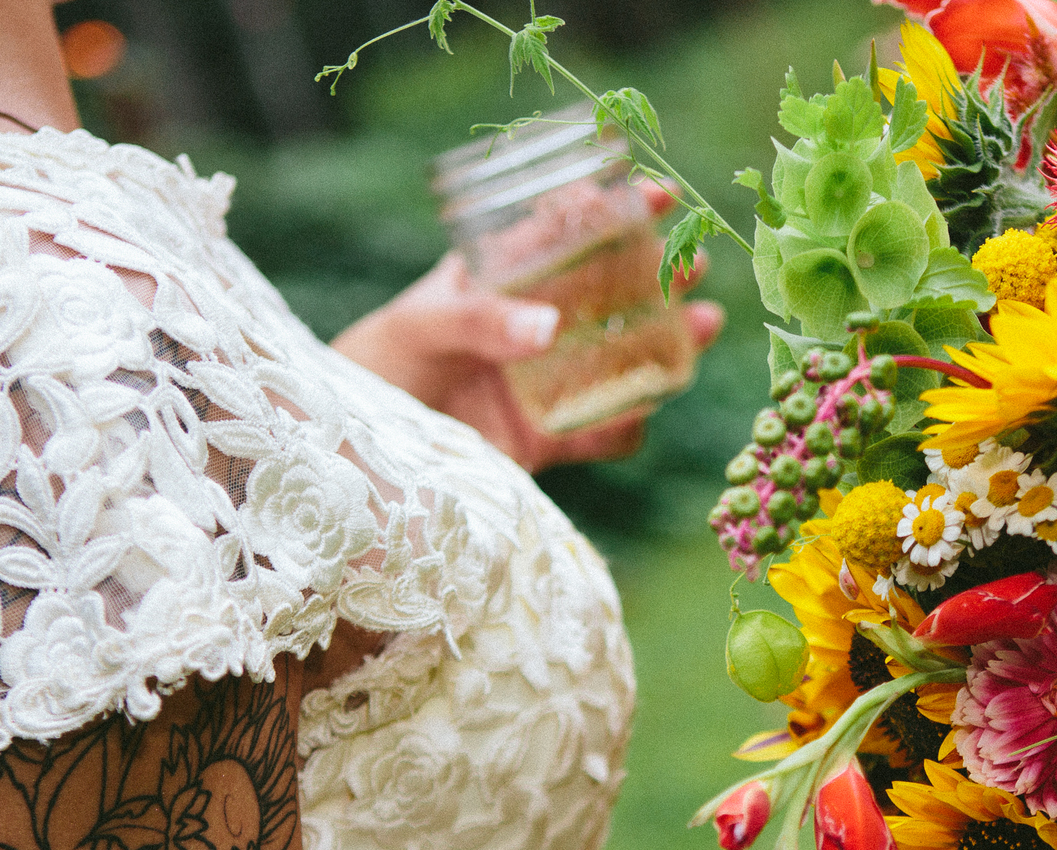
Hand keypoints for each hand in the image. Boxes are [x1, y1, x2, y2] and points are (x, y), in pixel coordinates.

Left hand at [330, 204, 721, 471]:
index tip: (658, 194)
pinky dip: (627, 426)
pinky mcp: (546, 440)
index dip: (616, 209)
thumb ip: (480, 322)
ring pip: (623, 358)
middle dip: (661, 274)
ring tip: (704, 324)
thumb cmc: (380, 363)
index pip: (569, 231)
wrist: (352, 448)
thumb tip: (548, 328)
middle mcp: (536, 325)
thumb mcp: (423, 327)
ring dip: (668, 342)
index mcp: (505, 277)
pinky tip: (643, 413)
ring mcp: (545, 382)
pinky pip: (603, 433)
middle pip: (613, 292)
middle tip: (694, 261)